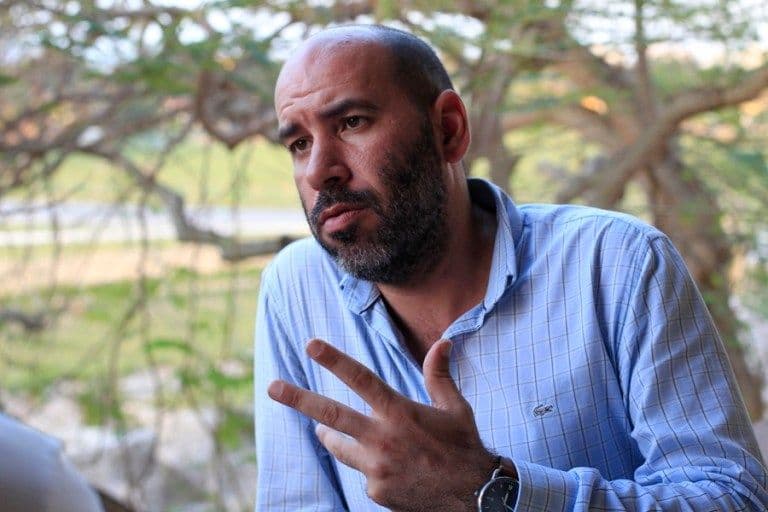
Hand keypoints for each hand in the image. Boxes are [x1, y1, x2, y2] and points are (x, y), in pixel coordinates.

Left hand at [268, 338, 494, 511]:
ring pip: (339, 446)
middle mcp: (383, 439)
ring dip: (330, 434)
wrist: (474, 497)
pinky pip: (361, 472)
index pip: (362, 379)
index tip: (311, 345)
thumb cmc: (464, 446)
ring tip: (323, 428)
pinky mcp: (376, 490)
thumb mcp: (455, 408)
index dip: (335, 360)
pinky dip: (368, 464)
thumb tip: (443, 341)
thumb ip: (439, 375)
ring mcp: (376, 468)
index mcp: (400, 413)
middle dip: (299, 399)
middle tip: (272, 386)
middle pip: (332, 414)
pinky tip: (389, 466)